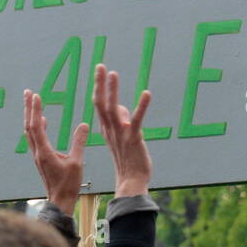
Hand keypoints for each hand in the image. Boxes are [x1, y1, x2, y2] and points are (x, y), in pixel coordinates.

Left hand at [23, 89, 87, 212]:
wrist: (60, 201)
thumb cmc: (68, 184)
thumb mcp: (77, 162)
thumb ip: (79, 143)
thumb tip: (83, 124)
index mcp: (45, 152)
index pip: (37, 126)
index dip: (36, 110)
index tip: (36, 95)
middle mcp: (37, 152)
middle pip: (29, 126)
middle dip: (28, 108)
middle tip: (28, 92)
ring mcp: (38, 155)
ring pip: (30, 132)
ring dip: (30, 116)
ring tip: (31, 102)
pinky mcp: (41, 158)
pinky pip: (35, 139)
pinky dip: (35, 127)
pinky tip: (42, 121)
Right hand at [91, 63, 151, 197]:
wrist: (131, 181)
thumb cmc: (128, 161)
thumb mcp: (121, 138)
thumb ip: (121, 122)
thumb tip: (122, 107)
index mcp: (107, 130)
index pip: (100, 105)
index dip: (99, 88)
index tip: (100, 72)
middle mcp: (111, 130)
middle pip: (101, 103)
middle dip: (100, 84)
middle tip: (100, 66)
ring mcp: (122, 134)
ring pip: (114, 108)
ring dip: (113, 90)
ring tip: (113, 73)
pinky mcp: (134, 138)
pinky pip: (137, 119)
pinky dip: (142, 106)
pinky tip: (147, 93)